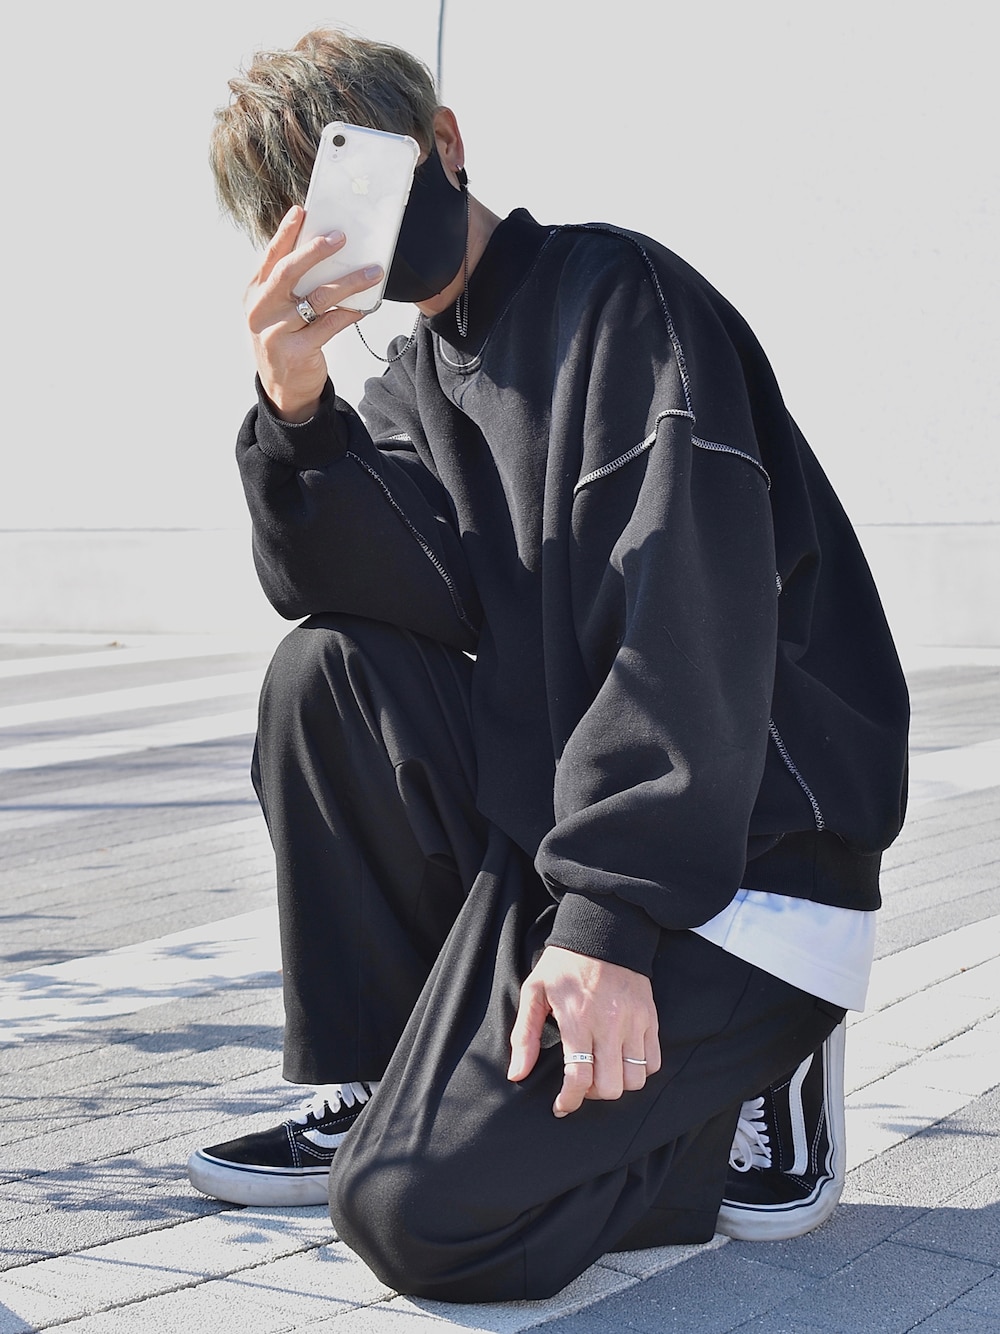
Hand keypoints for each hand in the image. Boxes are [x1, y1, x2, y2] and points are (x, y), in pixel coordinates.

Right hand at [244, 206, 383, 422]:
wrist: (283, 389)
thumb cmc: (286, 340)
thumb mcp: (278, 311)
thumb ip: (290, 285)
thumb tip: (323, 251)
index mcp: (254, 294)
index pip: (270, 257)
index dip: (285, 233)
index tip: (302, 210)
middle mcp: (260, 311)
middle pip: (289, 272)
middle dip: (315, 251)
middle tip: (341, 237)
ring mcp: (275, 332)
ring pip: (316, 299)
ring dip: (347, 282)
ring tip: (372, 272)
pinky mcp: (295, 352)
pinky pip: (329, 326)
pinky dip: (349, 313)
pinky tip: (364, 305)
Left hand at [507, 945, 660, 1116]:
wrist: (603, 931)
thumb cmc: (564, 963)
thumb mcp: (535, 991)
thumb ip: (524, 1035)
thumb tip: (517, 1074)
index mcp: (577, 1018)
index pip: (579, 1077)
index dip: (569, 1100)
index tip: (561, 1106)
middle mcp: (609, 1024)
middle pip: (611, 1087)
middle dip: (592, 1094)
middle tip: (581, 1082)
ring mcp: (634, 1021)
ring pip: (635, 1079)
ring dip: (617, 1085)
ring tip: (602, 1071)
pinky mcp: (650, 1018)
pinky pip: (653, 1061)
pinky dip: (638, 1070)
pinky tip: (621, 1059)